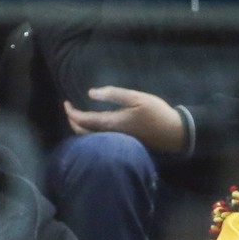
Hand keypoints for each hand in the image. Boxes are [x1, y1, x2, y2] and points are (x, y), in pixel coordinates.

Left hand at [64, 86, 184, 153]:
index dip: (72, 113)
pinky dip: (90, 134)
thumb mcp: (136, 98)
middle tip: (69, 110)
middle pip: (83, 133)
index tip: (66, 103)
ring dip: (80, 129)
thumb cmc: (155, 113)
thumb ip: (114, 94)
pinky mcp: (121, 145)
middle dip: (73, 122)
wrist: (172, 134)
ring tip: (78, 117)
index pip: (83, 121)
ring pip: (90, 139)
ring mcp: (115, 143)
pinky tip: (93, 126)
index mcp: (111, 124)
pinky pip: (99, 141)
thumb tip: (90, 93)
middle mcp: (110, 136)